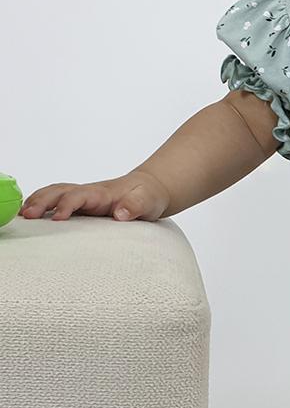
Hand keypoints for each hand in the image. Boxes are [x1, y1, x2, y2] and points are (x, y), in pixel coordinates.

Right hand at [18, 170, 170, 221]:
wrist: (150, 189)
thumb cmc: (148, 196)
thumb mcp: (148, 201)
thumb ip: (136, 206)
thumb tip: (120, 214)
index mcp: (102, 193)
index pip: (79, 196)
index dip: (67, 206)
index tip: (57, 218)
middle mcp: (89, 192)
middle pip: (60, 191)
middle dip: (42, 202)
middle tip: (26, 216)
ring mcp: (83, 196)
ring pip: (54, 193)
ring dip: (36, 201)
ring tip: (21, 215)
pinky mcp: (81, 203)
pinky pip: (57, 199)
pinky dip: (40, 203)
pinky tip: (29, 213)